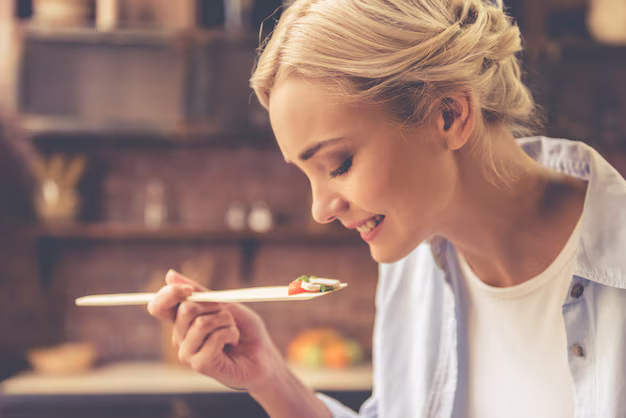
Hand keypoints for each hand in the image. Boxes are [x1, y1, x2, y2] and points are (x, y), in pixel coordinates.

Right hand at [148, 270, 283, 390]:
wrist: (263, 356)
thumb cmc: (244, 329)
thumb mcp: (224, 304)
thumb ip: (198, 292)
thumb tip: (169, 275)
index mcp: (182, 322)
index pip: (158, 306)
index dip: (170, 294)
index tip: (189, 289)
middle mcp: (180, 338)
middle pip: (185, 309)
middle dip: (215, 306)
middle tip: (227, 316)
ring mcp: (187, 354)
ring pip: (202, 323)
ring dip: (227, 321)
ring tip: (232, 332)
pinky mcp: (200, 365)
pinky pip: (215, 337)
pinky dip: (231, 334)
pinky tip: (233, 342)